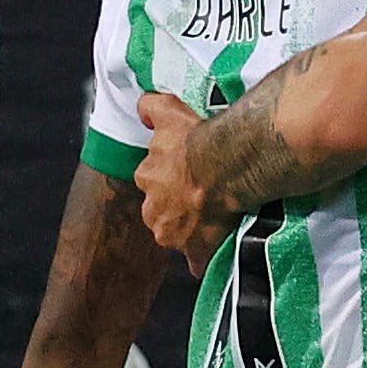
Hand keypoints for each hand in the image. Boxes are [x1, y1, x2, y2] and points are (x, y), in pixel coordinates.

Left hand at [134, 92, 226, 258]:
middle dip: (175, 207)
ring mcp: (172, 233)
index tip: (184, 173)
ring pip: (176, 234)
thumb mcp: (168, 111)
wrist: (224, 166)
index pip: (151, 180)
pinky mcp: (194, 251)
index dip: (169, 177)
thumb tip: (142, 108)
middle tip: (199, 195)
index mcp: (146, 178)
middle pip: (161, 211)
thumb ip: (150, 108)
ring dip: (189, 230)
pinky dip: (203, 257)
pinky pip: (198, 260)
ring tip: (212, 217)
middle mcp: (153, 209)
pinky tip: (215, 249)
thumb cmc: (197, 141)